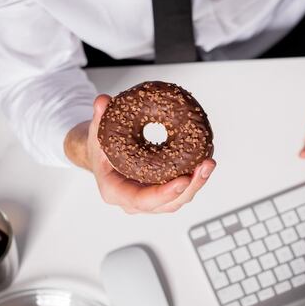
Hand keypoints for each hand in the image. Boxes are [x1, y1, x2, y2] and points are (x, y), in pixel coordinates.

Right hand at [64, 94, 215, 213]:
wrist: (102, 157)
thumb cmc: (99, 149)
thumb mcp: (95, 132)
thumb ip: (99, 118)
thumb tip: (103, 101)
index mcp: (115, 191)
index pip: (141, 200)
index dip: (164, 194)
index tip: (182, 181)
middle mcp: (133, 201)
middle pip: (167, 203)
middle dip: (189, 187)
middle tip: (205, 167)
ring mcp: (149, 200)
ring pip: (178, 199)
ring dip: (197, 183)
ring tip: (209, 163)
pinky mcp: (161, 192)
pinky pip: (181, 191)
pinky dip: (195, 179)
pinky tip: (206, 162)